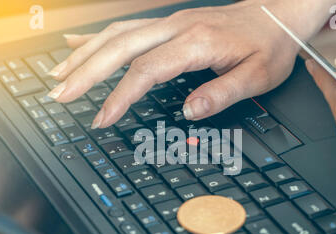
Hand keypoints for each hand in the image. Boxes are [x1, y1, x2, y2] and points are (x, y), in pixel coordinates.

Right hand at [46, 0, 312, 127]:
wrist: (277, 14)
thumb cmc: (268, 45)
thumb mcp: (257, 76)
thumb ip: (222, 93)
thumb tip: (189, 111)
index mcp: (196, 43)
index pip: (146, 70)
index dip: (120, 95)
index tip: (102, 117)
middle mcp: (177, 28)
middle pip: (119, 47)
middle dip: (85, 72)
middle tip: (59, 95)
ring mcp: (170, 22)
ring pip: (116, 35)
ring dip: (84, 54)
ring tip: (58, 75)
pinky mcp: (169, 23)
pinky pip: (126, 26)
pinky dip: (98, 37)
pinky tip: (78, 43)